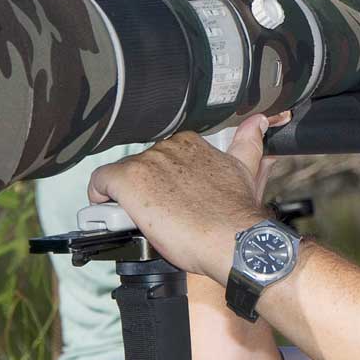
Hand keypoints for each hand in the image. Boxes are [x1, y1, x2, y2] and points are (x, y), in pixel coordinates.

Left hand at [87, 111, 288, 279]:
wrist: (232, 238)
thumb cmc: (237, 212)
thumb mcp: (246, 170)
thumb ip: (249, 143)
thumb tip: (260, 121)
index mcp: (191, 143)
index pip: (163, 157)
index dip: (162, 181)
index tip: (168, 198)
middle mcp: (168, 147)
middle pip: (142, 168)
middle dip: (147, 189)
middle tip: (160, 215)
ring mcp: (148, 162)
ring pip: (123, 176)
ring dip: (128, 198)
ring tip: (145, 221)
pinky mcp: (129, 180)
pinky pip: (100, 181)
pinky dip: (99, 197)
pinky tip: (110, 214)